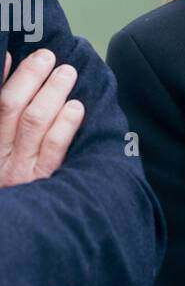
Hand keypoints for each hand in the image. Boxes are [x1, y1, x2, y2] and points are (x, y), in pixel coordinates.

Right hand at [0, 48, 84, 185]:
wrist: (18, 232)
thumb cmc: (10, 180)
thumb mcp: (2, 147)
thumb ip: (1, 113)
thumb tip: (5, 62)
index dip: (6, 77)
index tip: (15, 53)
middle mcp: (2, 156)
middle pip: (13, 107)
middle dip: (31, 78)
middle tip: (48, 57)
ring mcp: (22, 170)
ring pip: (35, 122)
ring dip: (52, 93)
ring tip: (66, 73)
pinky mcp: (45, 183)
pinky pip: (54, 149)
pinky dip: (65, 125)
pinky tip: (76, 107)